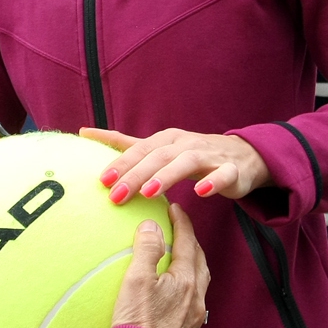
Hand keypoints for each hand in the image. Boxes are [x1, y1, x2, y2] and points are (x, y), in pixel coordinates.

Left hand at [81, 127, 268, 202]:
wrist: (243, 157)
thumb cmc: (193, 154)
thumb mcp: (158, 148)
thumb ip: (124, 144)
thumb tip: (84, 132)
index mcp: (167, 140)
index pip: (140, 150)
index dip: (122, 163)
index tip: (102, 180)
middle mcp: (186, 143)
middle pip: (159, 157)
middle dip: (137, 174)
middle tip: (117, 195)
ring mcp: (210, 155)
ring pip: (187, 162)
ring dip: (168, 176)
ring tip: (149, 193)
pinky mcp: (232, 170)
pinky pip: (223, 174)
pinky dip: (213, 181)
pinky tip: (200, 193)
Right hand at [112, 205, 210, 327]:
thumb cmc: (136, 323)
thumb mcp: (136, 281)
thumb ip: (146, 250)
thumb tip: (152, 225)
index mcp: (186, 282)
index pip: (188, 243)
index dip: (182, 223)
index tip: (175, 208)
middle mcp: (196, 300)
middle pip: (199, 262)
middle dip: (191, 243)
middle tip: (179, 230)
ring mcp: (194, 320)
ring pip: (200, 284)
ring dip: (192, 266)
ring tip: (180, 259)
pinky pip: (194, 304)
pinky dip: (188, 289)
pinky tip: (176, 294)